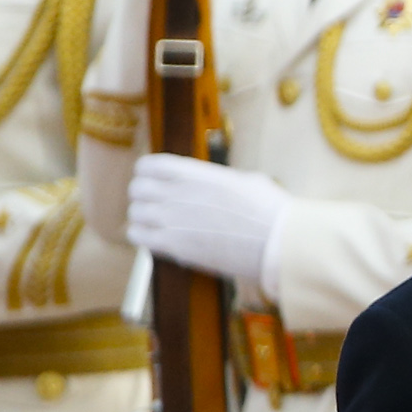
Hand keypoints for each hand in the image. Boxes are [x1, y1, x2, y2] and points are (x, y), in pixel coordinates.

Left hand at [127, 154, 289, 290]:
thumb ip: (218, 181)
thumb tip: (214, 185)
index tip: (153, 180)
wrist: (277, 243)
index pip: (148, 165)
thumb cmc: (270, 212)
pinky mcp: (173, 246)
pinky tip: (158, 239)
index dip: (147, 172)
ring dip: (144, 218)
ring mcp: (171, 220)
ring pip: (135, 214)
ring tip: (158, 224)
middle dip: (144, 196)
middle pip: (136, 189)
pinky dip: (143, 237)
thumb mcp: (246, 181)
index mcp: (193, 173)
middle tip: (156, 204)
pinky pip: (138, 236)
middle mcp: (176, 193)